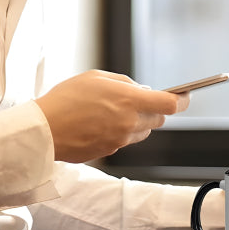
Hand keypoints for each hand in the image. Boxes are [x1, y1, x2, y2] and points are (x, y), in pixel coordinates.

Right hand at [34, 70, 189, 161]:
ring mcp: (120, 140)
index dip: (182, 100)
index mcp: (129, 101)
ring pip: (142, 131)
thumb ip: (125, 83)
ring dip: (137, 121)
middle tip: (136, 99)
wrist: (42, 130)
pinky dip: (120, 132)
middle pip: (158, 119)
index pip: (170, 104)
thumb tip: (141, 90)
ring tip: (111, 111)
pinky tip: (100, 123)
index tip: (186, 96)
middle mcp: (129, 123)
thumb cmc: (66, 99)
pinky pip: (125, 140)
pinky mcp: (109, 152)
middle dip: (153, 109)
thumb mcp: (97, 77)